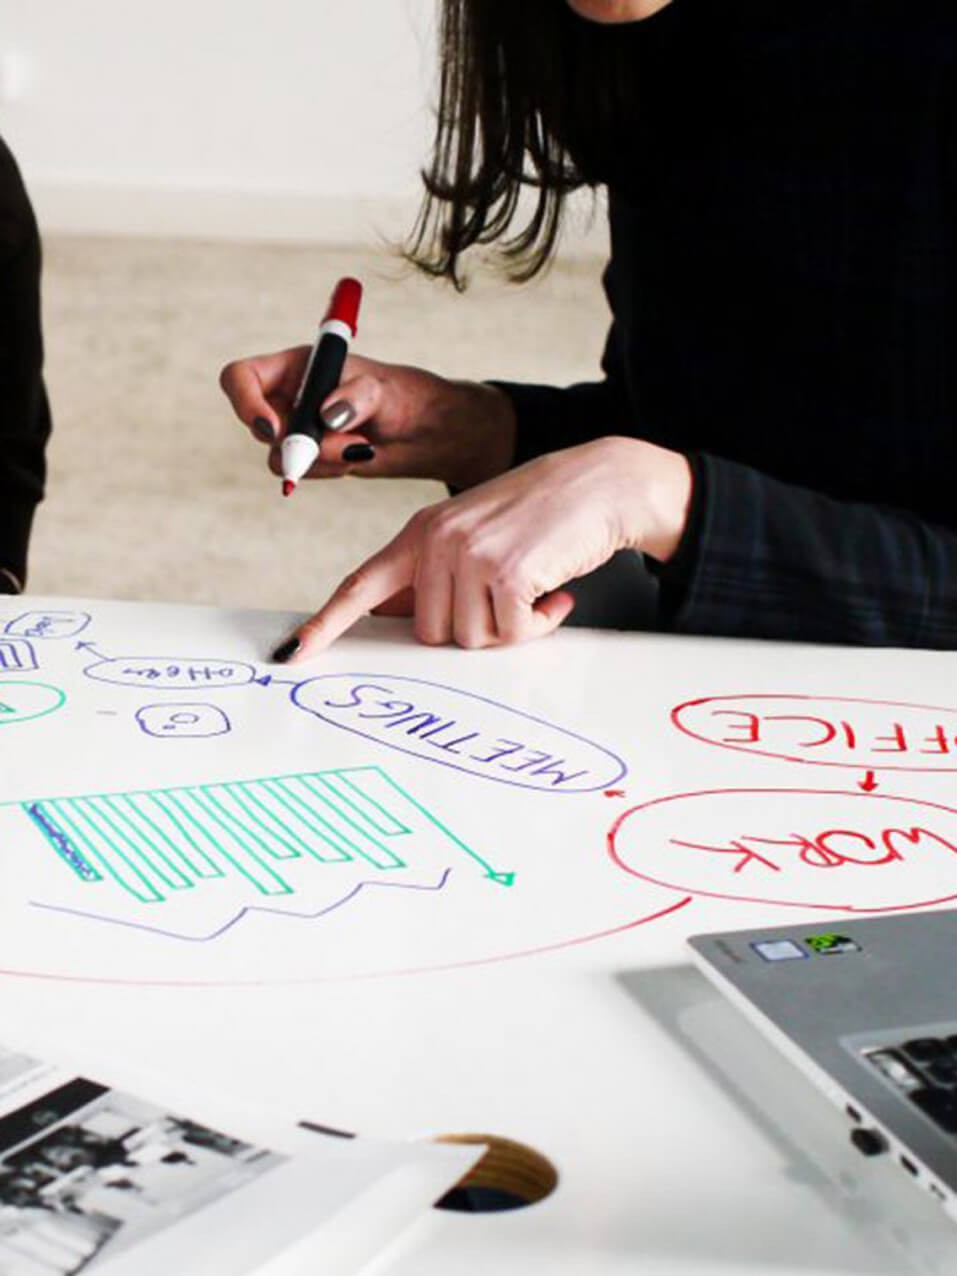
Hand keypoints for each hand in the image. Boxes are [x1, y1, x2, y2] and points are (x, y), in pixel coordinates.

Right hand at [219, 349, 515, 489]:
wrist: (418, 431)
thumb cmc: (400, 396)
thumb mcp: (382, 390)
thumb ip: (357, 396)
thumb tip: (329, 415)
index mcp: (291, 367)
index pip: (240, 378)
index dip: (245, 403)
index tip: (273, 429)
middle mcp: (285, 397)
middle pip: (255, 424)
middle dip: (296, 443)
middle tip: (341, 446)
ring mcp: (293, 429)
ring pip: (279, 456)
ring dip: (321, 459)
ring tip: (361, 446)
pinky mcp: (307, 456)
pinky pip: (300, 473)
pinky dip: (328, 470)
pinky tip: (357, 456)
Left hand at [272, 437, 692, 659]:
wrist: (599, 483)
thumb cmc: (539, 515)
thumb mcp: (473, 535)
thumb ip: (435, 574)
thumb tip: (398, 619)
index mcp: (420, 534)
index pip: (360, 585)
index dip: (325, 625)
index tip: (291, 654)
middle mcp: (437, 542)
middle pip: (430, 634)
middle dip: (473, 628)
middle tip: (509, 597)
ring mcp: (470, 555)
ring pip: (470, 640)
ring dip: (510, 627)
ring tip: (534, 589)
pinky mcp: (508, 573)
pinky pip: (512, 634)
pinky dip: (539, 625)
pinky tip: (555, 593)